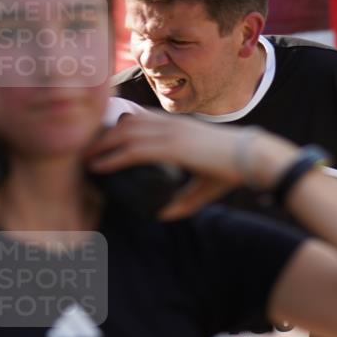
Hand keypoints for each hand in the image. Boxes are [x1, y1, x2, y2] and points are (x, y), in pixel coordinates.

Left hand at [84, 112, 296, 218]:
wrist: (251, 158)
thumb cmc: (231, 170)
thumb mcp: (201, 186)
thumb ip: (181, 200)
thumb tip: (161, 215)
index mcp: (176, 126)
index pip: (138, 120)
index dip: (116, 131)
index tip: (101, 144)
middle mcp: (169, 124)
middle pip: (124, 124)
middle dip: (102, 137)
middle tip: (85, 153)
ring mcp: (169, 133)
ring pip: (123, 135)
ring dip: (102, 147)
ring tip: (86, 161)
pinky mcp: (171, 146)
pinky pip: (133, 150)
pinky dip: (113, 158)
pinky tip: (100, 167)